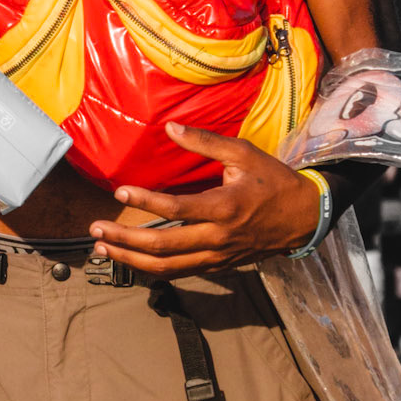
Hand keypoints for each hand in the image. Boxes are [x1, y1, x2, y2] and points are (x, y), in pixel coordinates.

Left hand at [87, 123, 321, 274]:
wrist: (304, 217)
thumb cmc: (274, 182)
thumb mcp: (244, 154)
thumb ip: (205, 142)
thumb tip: (170, 127)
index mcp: (225, 207)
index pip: (177, 209)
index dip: (145, 201)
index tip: (119, 191)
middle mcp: (218, 237)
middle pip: (163, 247)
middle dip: (125, 240)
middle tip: (96, 230)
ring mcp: (218, 256)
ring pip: (168, 268)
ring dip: (132, 260)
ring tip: (104, 248)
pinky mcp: (219, 266)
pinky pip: (181, 272)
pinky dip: (153, 268)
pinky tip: (132, 259)